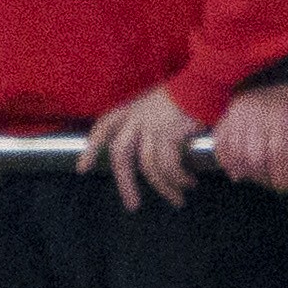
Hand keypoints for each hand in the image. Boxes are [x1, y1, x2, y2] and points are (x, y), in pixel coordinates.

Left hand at [83, 83, 202, 209]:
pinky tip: (187, 182)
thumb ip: (150, 118)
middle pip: (121, 154)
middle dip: (125, 182)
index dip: (91, 147)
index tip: (83, 168)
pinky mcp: (169, 134)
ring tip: (176, 200)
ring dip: (163, 187)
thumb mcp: (160, 101)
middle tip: (132, 204)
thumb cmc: (188, 92)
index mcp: (132, 109)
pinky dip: (177, 178)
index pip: (104, 127)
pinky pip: (168, 164)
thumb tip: (155, 143)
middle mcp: (137, 118)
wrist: (205, 82)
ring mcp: (152, 127)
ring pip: (148, 166)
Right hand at [212, 78, 287, 193]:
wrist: (284, 74)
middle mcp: (261, 117)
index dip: (282, 177)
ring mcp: (241, 115)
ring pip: (236, 153)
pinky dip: (226, 159)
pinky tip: (236, 168)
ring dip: (245, 171)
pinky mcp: (229, 115)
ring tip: (258, 175)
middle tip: (274, 181)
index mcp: (287, 119)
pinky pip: (220, 142)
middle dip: (265, 177)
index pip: (279, 157)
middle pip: (255, 159)